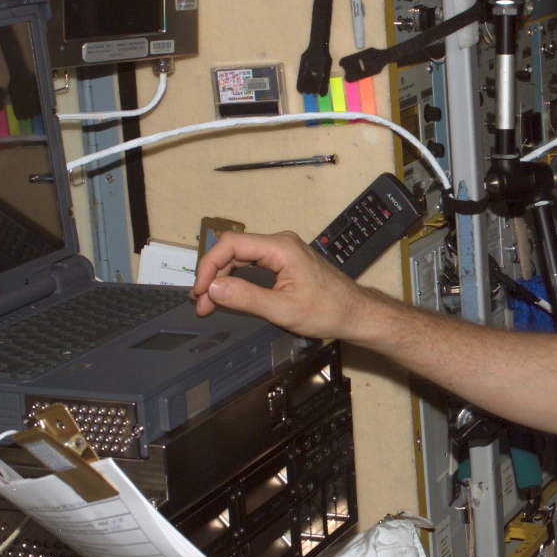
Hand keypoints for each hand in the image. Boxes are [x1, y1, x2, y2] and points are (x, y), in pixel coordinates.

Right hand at [189, 230, 370, 341]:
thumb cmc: (329, 310)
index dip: (209, 265)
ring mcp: (283, 250)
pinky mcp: (285, 260)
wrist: (355, 313)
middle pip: (233, 249)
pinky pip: (252, 263)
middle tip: (201, 303)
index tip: (200, 290)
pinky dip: (236, 278)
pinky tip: (227, 294)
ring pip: (240, 257)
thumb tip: (213, 288)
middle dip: (212, 274)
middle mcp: (280, 243)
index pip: (231, 244)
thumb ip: (246, 297)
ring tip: (209, 302)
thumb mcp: (282, 309)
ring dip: (222, 278)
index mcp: (281, 248)